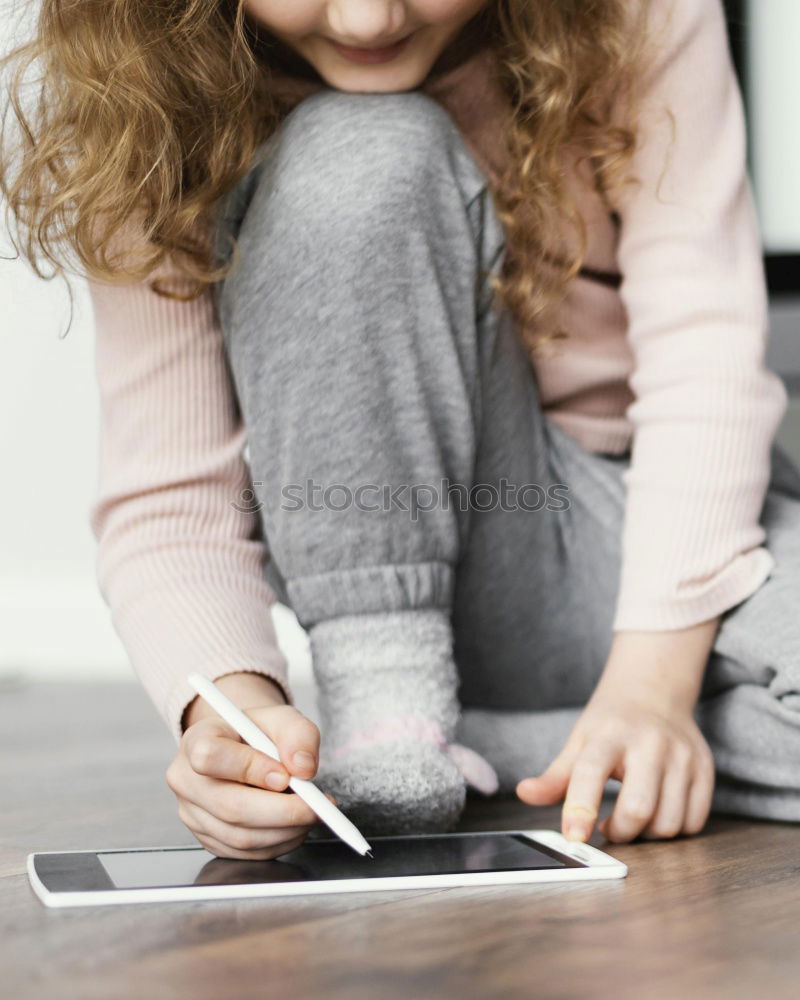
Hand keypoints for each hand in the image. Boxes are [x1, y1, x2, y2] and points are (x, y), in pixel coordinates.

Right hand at [166, 673, 336, 859]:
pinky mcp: (207, 840)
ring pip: (240, 837)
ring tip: (309, 813)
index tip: (286, 775)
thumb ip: (297, 734)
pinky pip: (244, 854)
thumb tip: (303, 768)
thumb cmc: (257, 732)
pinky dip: (277, 843)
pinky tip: (293, 826)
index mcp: (196, 740)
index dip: (251, 769)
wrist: (242, 747)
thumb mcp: (281, 718)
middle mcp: (186, 780)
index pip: (211, 757)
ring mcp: (193, 814)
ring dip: (285, 830)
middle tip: (315, 807)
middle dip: (282, 812)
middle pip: (230, 807)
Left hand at [516, 623, 719, 843]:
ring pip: (669, 823)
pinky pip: (694, 822)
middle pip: (638, 809)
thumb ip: (554, 775)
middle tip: (608, 827)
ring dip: (647, 836)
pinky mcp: (705, 769)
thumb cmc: (610, 723)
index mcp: (610, 734)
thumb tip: (524, 794)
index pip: (591, 773)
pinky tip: (656, 814)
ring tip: (631, 819)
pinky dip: (673, 829)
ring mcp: (682, 755)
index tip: (574, 837)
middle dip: (620, 832)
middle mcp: (650, 743)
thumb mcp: (578, 741)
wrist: (654, 690)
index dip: (580, 809)